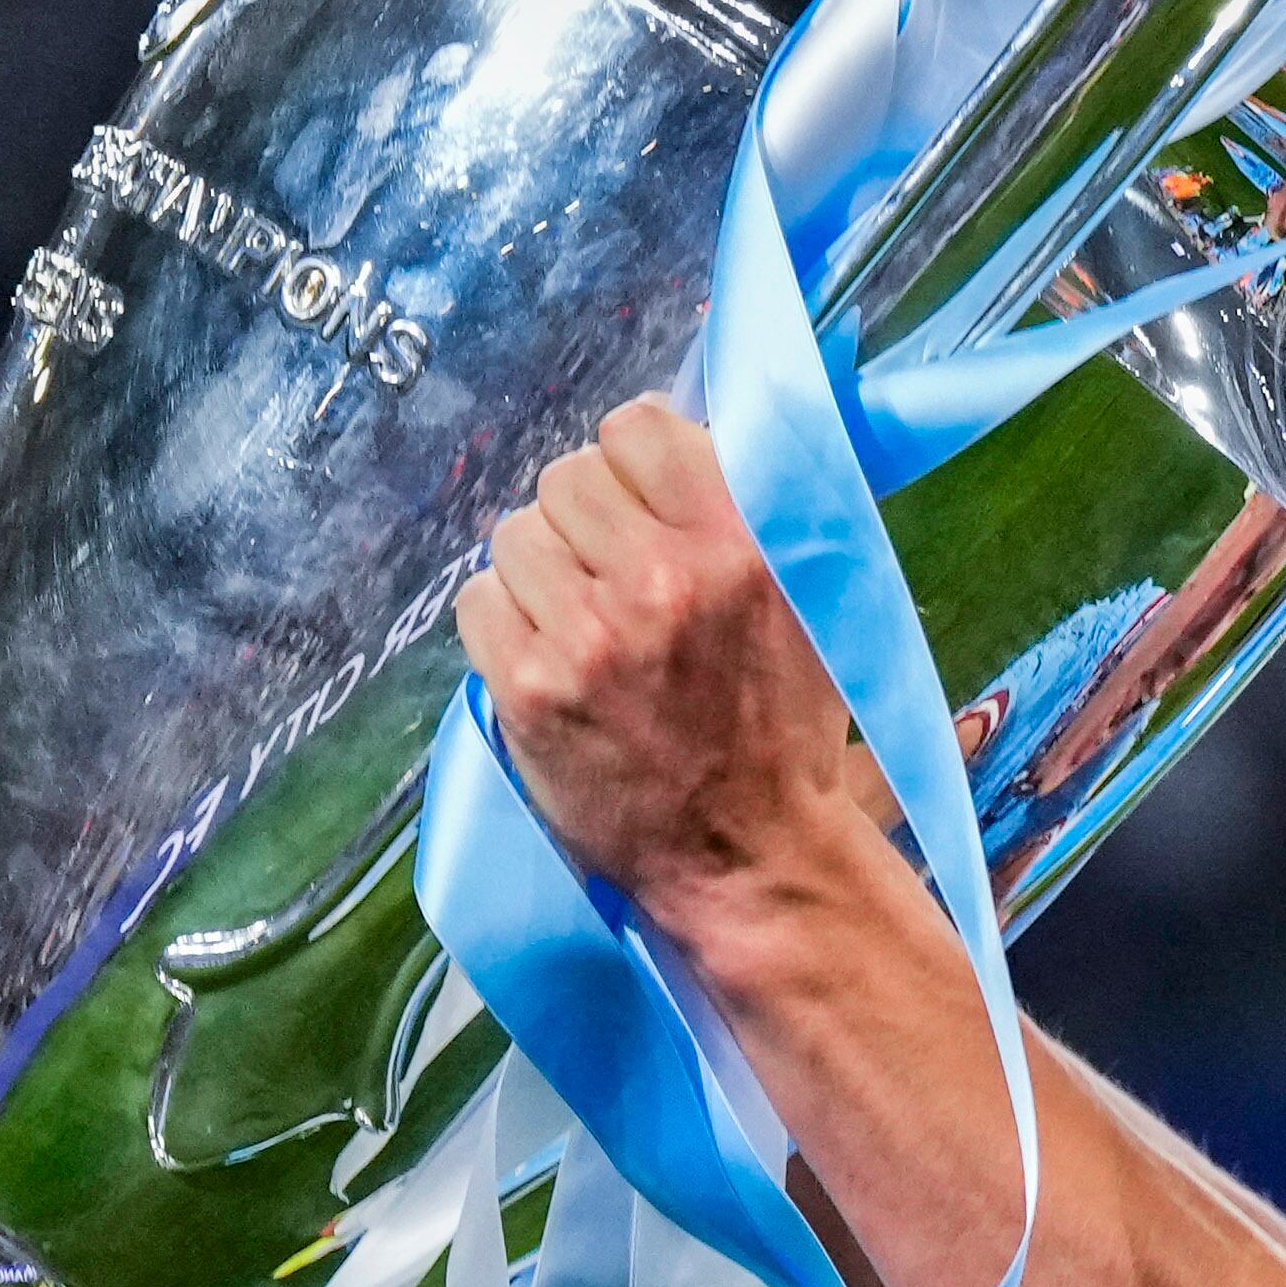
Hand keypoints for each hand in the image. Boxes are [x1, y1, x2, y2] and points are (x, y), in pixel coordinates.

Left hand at [457, 398, 854, 920]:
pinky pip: (477, 601)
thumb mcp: (808, 601)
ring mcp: (589, 636)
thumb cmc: (784, 731)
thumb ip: (746, 513)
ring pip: (515, 536)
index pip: (636, 427)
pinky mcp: (531, 689)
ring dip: (541, 572)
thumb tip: (677, 433)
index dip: (632, 461)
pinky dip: (505, 624)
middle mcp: (662, 579)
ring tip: (579, 623)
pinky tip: (546, 659)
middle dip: (584, 522)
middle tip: (609, 576)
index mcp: (739, 542)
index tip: (640, 501)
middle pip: (566, 478)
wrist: (750, 859)